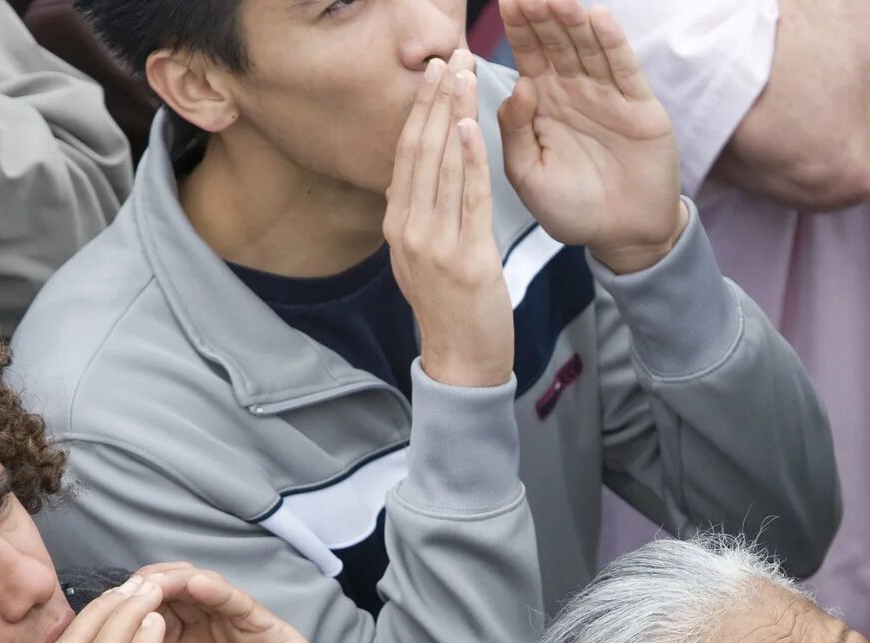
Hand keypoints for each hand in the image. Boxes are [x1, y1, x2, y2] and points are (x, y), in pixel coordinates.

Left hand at [134, 564, 398, 642]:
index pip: (138, 627)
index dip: (111, 622)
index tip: (82, 627)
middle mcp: (208, 642)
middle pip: (160, 597)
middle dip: (130, 594)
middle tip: (108, 597)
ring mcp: (237, 634)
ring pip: (194, 587)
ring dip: (165, 582)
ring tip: (142, 588)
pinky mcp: (268, 634)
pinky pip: (236, 602)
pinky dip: (212, 589)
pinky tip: (189, 586)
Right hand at [387, 51, 513, 388]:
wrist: (462, 359)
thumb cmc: (451, 307)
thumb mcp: (422, 257)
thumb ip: (421, 216)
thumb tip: (421, 174)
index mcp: (397, 225)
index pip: (406, 154)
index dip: (419, 109)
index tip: (433, 72)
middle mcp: (408, 230)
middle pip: (419, 150)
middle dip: (435, 99)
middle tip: (449, 56)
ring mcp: (433, 244)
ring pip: (442, 166)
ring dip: (454, 114)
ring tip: (464, 74)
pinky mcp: (464, 257)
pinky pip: (468, 198)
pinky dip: (469, 159)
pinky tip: (471, 125)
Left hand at [497, 0, 687, 273]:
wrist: (621, 235)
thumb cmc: (570, 208)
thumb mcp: (528, 175)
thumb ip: (515, 132)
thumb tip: (519, 85)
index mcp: (543, 103)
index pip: (528, 55)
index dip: (518, 28)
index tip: (506, 2)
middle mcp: (575, 91)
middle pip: (557, 42)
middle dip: (543, 16)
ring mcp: (608, 95)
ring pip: (589, 48)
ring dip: (574, 21)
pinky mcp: (639, 107)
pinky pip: (624, 69)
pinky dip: (613, 44)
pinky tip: (599, 19)